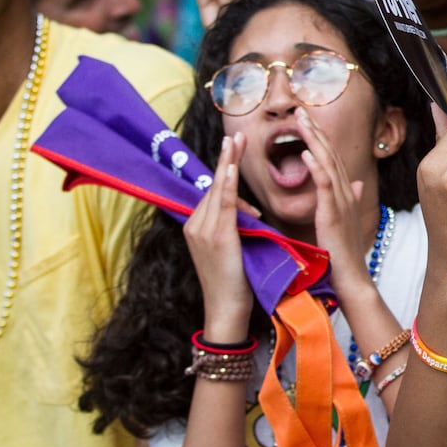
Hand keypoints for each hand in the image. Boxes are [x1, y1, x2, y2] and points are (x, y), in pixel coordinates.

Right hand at [183, 133, 254, 338]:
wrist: (227, 310)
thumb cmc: (237, 282)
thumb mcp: (235, 249)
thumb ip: (238, 228)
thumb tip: (251, 212)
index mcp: (199, 226)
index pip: (215, 191)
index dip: (225, 168)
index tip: (234, 147)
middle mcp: (195, 225)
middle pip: (214, 185)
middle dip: (227, 159)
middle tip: (237, 136)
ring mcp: (202, 230)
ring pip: (218, 190)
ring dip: (228, 164)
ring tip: (237, 143)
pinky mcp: (214, 237)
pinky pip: (223, 205)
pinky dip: (228, 185)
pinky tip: (232, 168)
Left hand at [295, 106, 369, 286]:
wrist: (351, 280)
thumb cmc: (344, 255)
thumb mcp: (345, 222)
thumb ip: (347, 199)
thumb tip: (355, 182)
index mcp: (345, 194)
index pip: (331, 158)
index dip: (320, 138)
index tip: (307, 120)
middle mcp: (346, 193)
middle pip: (330, 154)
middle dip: (316, 131)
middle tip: (301, 110)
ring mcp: (341, 202)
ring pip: (327, 163)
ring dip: (314, 139)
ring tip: (301, 120)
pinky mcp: (334, 214)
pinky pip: (324, 185)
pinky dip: (316, 166)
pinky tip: (305, 151)